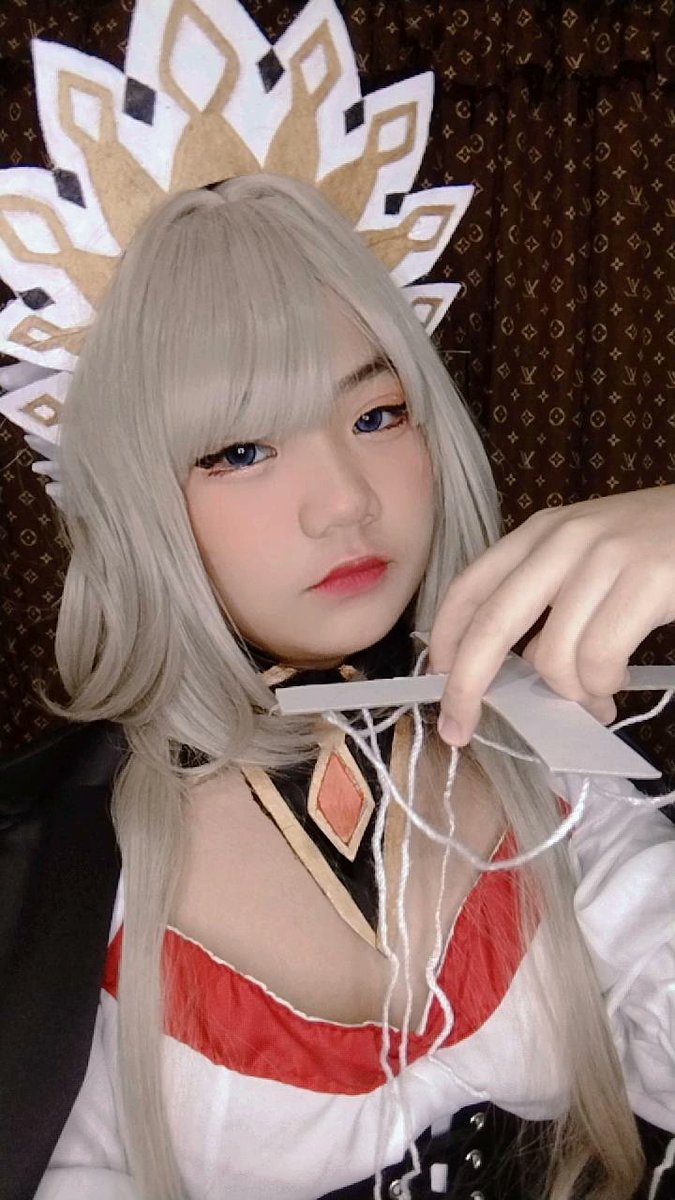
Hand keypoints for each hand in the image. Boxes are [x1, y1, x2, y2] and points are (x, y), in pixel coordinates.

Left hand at [428, 486, 674, 744]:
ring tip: (594, 699)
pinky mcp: (647, 579)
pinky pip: (600, 658)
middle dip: (467, 686)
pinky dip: (603, 687)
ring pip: (552, 655)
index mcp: (540, 532)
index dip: (444, 639)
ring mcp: (605, 557)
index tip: (434, 679)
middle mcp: (563, 539)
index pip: (470, 586)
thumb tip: (519, 667)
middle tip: (460, 727)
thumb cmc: (657, 548)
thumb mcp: (591, 556)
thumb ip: (549, 600)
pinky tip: (616, 684)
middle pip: (491, 624)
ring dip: (569, 695)